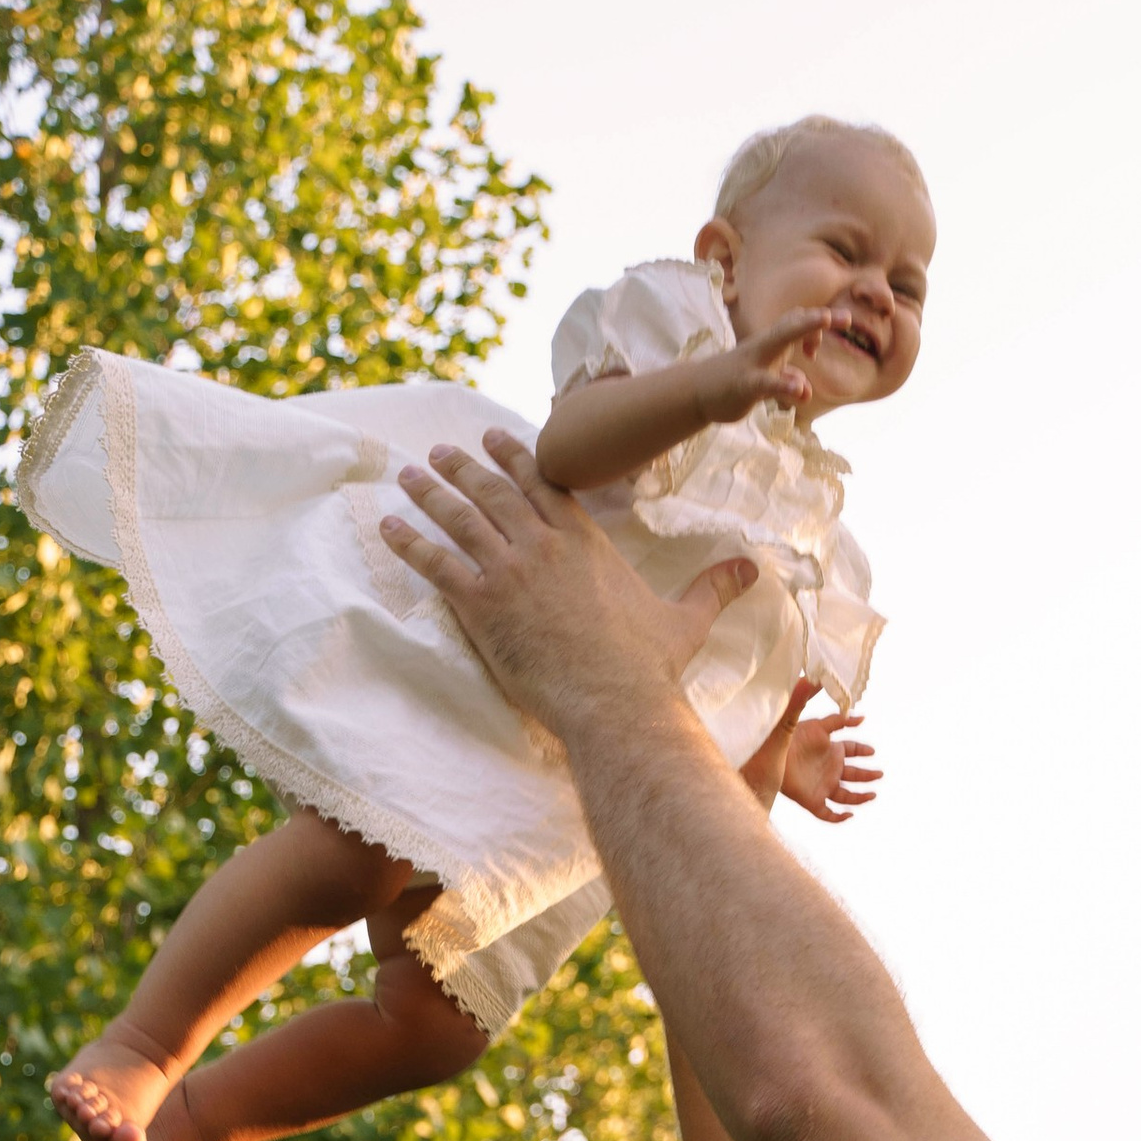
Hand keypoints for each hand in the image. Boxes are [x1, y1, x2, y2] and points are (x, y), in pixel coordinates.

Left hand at [383, 433, 755, 738]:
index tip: (492, 439)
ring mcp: (509, 571)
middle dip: (464, 466)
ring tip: (407, 475)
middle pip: (495, 491)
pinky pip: (435, 563)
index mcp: (585, 542)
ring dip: (429, 493)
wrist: (615, 701)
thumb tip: (754, 570)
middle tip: (441, 450)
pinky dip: (408, 542)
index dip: (514, 459)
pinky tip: (386, 526)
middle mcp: (543, 545)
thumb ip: (712, 588)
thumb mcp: (685, 620)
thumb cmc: (648, 668)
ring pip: (460, 517)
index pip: (542, 486)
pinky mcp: (482, 604)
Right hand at [694, 303, 825, 427]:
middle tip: (846, 318)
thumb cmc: (736, 382)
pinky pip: (766, 383)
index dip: (815, 326)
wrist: (698, 392)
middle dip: (817, 319)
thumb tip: (805, 388)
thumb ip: (787, 381)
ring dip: (802, 334)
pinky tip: (800, 391)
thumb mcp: (767, 380)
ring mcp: (754, 363)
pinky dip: (783, 385)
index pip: (797, 323)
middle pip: (792, 323)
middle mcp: (764, 346)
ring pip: (780, 342)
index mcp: (771, 343)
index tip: (816, 348)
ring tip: (821, 337)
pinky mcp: (745, 385)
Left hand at [780, 701, 881, 822]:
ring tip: (872, 795)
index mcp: (830, 750)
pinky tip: (848, 815)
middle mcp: (828, 769)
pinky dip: (838, 818)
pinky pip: (827, 814)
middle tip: (880, 774)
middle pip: (853, 775)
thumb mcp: (816, 725)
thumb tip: (862, 716)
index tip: (872, 751)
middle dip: (867, 775)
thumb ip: (838, 720)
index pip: (852, 750)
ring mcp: (821, 786)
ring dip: (860, 797)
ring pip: (845, 796)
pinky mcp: (811, 801)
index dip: (863, 750)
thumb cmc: (788, 737)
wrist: (766, 754)